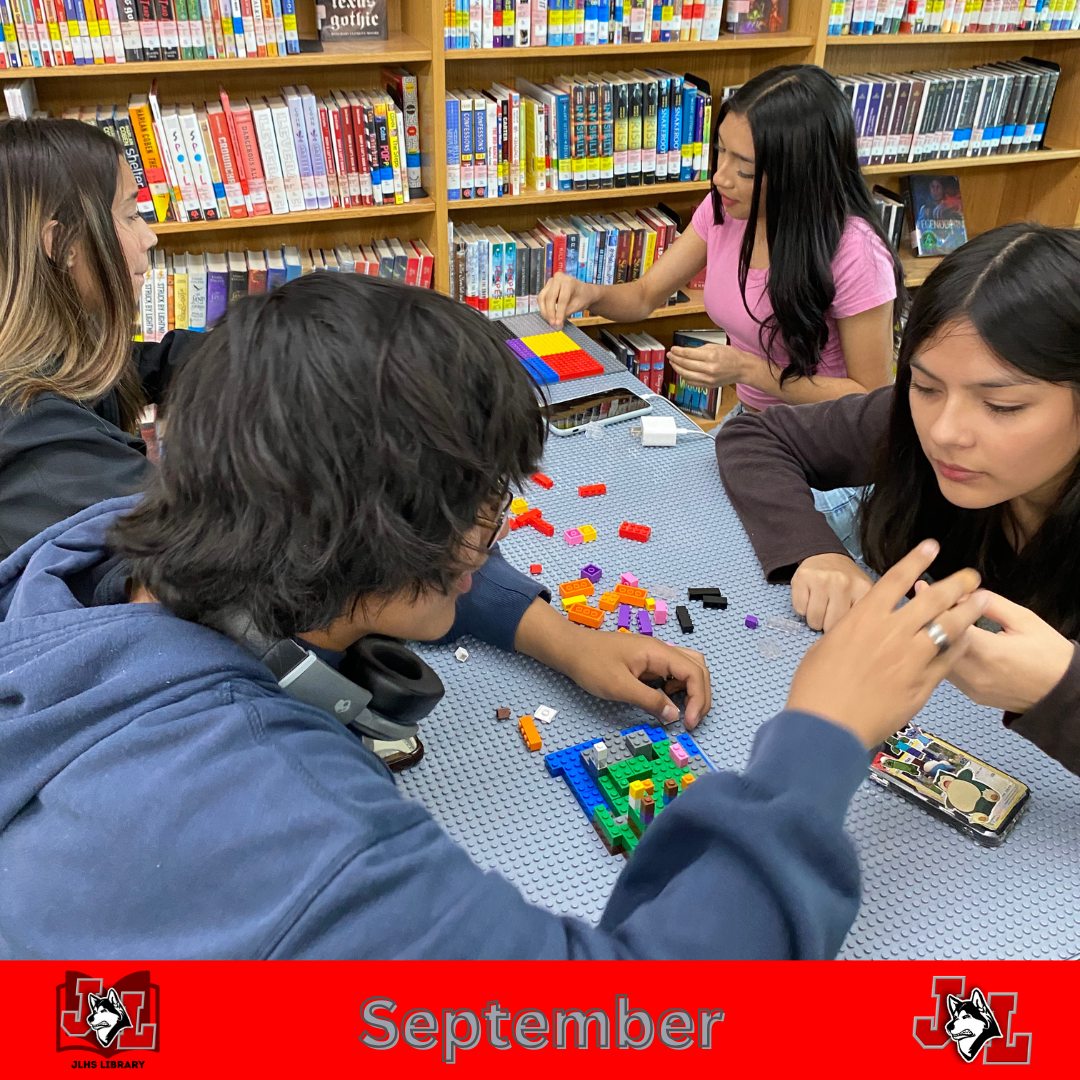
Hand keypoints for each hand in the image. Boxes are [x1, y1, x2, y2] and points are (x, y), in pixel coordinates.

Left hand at [514, 595, 710, 726]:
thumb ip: (649, 701)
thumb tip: (674, 716)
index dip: (697, 699)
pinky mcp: (648, 661)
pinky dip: (678, 687)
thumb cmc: (591, 664)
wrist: (571, 649)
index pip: (694, 673)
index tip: (687, 723)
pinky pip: (674, 672)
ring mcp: (655, 654)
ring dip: (692, 690)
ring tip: (681, 710)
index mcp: (658, 652)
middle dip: (701, 696)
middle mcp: (661, 650)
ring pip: (689, 668)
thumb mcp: (620, 687)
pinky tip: (664, 699)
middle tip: (692, 721)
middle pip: (698, 668)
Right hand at [537, 272, 600, 328]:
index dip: (559, 312)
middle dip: (550, 312)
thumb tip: (556, 322)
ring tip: (550, 321)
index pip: (562, 299)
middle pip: (550, 297)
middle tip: (552, 323)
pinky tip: (548, 315)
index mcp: (568, 282)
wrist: (584, 292)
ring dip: (544, 311)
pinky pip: (541, 298)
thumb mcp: (577, 306)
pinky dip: (543, 307)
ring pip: (542, 297)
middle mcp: (558, 278)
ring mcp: (551, 282)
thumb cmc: (582, 298)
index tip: (558, 323)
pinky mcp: (546, 286)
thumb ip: (566, 313)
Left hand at [667, 343, 750, 388]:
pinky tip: (682, 372)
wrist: (742, 368)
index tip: (672, 349)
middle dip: (675, 359)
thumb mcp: (715, 347)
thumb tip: (685, 352)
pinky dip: (684, 377)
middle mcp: (708, 369)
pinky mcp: (708, 385)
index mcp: (711, 356)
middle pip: (685, 364)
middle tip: (670, 355)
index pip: (688, 354)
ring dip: (677, 368)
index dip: (678, 351)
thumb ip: (699, 350)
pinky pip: (691, 382)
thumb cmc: (731, 356)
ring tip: (673, 363)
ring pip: (686, 375)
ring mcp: (708, 379)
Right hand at [787, 540, 989, 748]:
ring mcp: (911, 658)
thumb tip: (863, 625)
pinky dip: (960, 645)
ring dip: (967, 610)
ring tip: (980, 600)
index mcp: (863, 618)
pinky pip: (949, 659)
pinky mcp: (923, 684)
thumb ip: (850, 631)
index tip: (931, 546)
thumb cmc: (815, 686)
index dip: (916, 560)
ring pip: (949, 627)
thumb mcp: (826, 646)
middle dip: (956, 583)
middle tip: (971, 575)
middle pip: (932, 599)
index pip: (895, 580)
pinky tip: (967, 638)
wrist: (827, 727)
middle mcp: (892, 632)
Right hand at [791, 553, 873, 631]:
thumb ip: (862, 611)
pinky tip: (809, 600)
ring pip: (814, 618)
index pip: (852, 623)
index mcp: (862, 589)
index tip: (843, 627)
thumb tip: (857, 637)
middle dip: (827, 626)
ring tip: (819, 610)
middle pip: (831, 624)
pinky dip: (802, 609)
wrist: (826, 556)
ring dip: (814, 620)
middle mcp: (843, 583)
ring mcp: (822, 579)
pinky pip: (800, 609)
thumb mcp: (861, 592)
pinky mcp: (803, 578)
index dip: (845, 629)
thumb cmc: (844, 580)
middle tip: (829, 618)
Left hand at [933, 589, 1074, 713]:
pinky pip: (947, 671)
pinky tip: (942, 639)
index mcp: (988, 652)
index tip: (923, 589)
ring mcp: (970, 687)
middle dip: (927, 618)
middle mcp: (974, 672)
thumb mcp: (1025, 620)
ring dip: (931, 637)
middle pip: (936, 642)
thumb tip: (966, 592)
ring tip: (927, 616)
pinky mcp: (970, 694)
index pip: (949, 624)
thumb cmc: (1050, 655)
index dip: (935, 605)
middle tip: (920, 599)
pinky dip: (942, 654)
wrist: (1062, 693)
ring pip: (937, 659)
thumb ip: (992, 604)